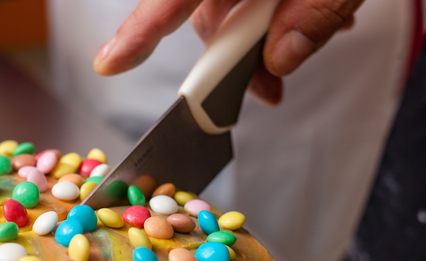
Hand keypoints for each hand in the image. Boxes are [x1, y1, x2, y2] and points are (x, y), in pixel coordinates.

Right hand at [92, 0, 362, 103]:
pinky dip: (272, 12)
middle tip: (269, 87)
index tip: (110, 63)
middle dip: (236, 56)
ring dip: (263, 36)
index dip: (139, 31)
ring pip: (228, 6)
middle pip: (205, 11)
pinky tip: (308, 13)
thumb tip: (281, 58)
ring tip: (316, 33)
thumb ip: (316, 10)